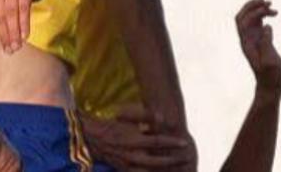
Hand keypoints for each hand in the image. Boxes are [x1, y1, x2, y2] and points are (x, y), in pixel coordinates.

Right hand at [81, 106, 196, 171]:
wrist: (92, 139)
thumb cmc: (112, 126)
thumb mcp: (126, 116)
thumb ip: (145, 115)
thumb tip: (162, 116)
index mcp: (132, 140)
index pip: (157, 142)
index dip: (172, 142)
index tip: (185, 143)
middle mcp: (131, 155)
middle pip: (157, 161)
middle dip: (174, 160)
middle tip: (187, 157)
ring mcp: (128, 166)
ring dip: (166, 171)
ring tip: (179, 170)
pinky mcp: (125, 171)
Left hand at [235, 0, 280, 93]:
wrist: (271, 86)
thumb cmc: (271, 76)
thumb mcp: (270, 61)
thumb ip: (267, 43)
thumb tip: (267, 26)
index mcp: (247, 43)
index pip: (242, 22)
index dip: (252, 12)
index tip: (268, 10)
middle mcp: (247, 39)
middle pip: (242, 17)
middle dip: (251, 6)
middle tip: (265, 0)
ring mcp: (253, 39)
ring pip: (250, 19)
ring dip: (258, 9)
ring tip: (272, 5)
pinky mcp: (260, 40)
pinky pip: (258, 24)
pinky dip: (263, 16)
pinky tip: (273, 14)